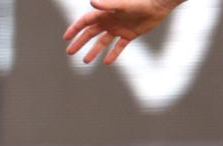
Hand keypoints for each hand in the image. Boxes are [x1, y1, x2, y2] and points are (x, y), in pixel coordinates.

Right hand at [63, 0, 180, 64]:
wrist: (157, 5)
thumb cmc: (139, 2)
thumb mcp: (122, 4)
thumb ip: (106, 4)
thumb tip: (92, 2)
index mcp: (104, 13)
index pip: (85, 22)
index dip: (75, 29)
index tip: (66, 38)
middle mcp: (109, 21)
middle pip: (90, 34)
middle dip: (79, 42)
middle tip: (70, 52)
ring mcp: (118, 29)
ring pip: (102, 42)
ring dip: (93, 51)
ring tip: (85, 61)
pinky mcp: (129, 35)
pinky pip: (118, 47)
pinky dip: (113, 54)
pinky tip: (107, 62)